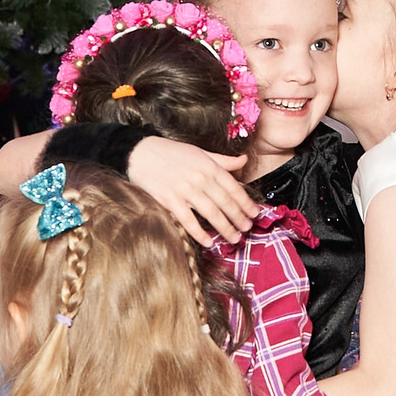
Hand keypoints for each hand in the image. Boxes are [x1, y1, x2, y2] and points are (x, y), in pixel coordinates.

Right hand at [129, 136, 253, 244]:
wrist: (141, 153)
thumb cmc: (172, 153)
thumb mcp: (200, 152)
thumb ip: (223, 160)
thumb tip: (244, 160)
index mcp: (210, 166)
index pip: (234, 188)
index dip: (246, 203)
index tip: (255, 214)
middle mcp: (201, 178)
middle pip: (225, 203)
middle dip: (239, 218)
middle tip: (247, 230)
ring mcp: (185, 190)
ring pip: (211, 213)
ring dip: (225, 228)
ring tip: (234, 238)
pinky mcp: (170, 200)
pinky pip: (188, 220)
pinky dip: (199, 233)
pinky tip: (208, 242)